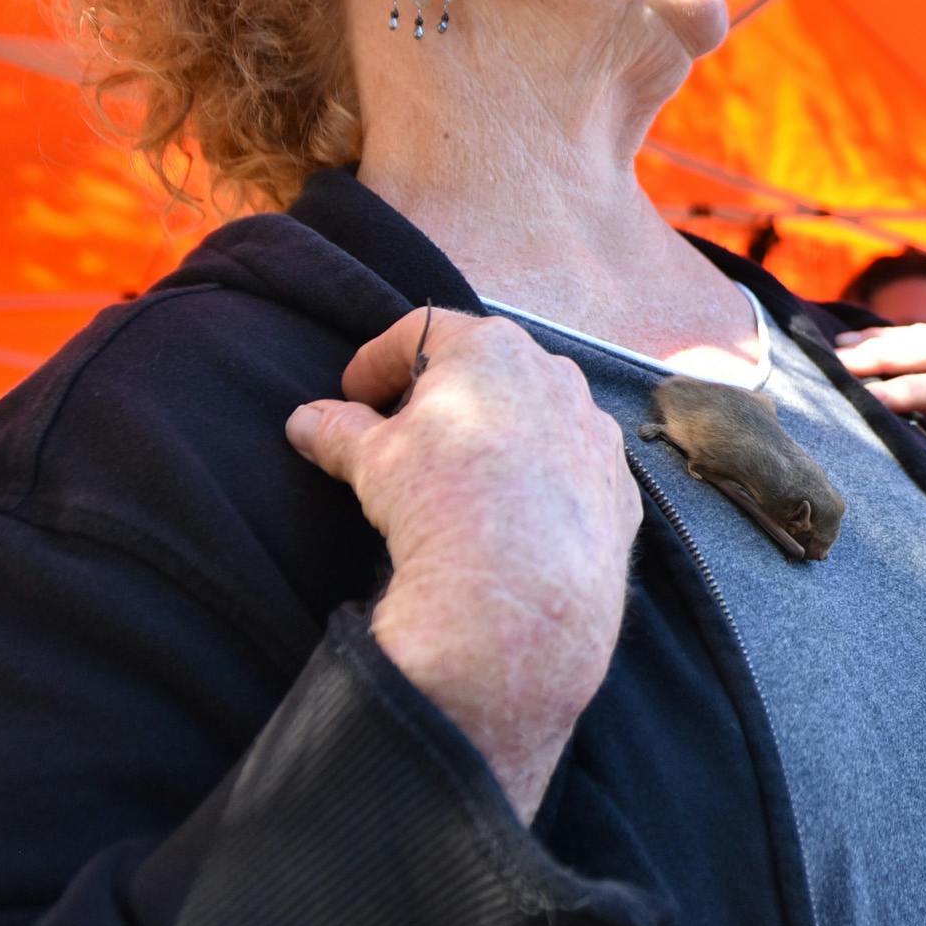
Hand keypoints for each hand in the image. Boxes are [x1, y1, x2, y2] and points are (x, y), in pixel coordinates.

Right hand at [285, 309, 641, 821]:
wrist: (519, 594)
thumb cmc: (441, 502)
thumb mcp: (373, 462)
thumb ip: (339, 431)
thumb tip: (304, 422)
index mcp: (491, 349)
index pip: (422, 331)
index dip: (379, 360)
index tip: (353, 393)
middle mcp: (557, 375)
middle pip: (489, 368)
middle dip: (445, 394)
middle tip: (406, 432)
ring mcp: (597, 431)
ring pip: (541, 416)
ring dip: (501, 434)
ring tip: (464, 477)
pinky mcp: (620, 487)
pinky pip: (574, 469)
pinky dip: (543, 481)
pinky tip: (517, 518)